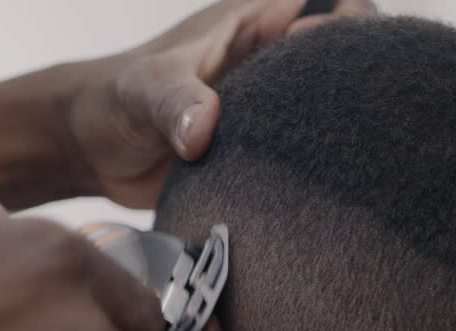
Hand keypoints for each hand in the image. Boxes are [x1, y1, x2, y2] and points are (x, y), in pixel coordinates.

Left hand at [64, 0, 375, 207]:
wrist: (89, 151)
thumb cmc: (111, 102)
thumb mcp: (143, 93)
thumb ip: (175, 103)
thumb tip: (204, 132)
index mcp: (256, 22)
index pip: (333, 4)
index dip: (354, 24)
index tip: (349, 63)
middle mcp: (273, 58)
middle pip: (350, 54)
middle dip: (365, 78)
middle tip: (361, 118)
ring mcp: (274, 103)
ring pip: (337, 102)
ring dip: (350, 124)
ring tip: (357, 154)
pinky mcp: (268, 145)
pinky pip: (312, 147)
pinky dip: (325, 163)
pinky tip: (331, 186)